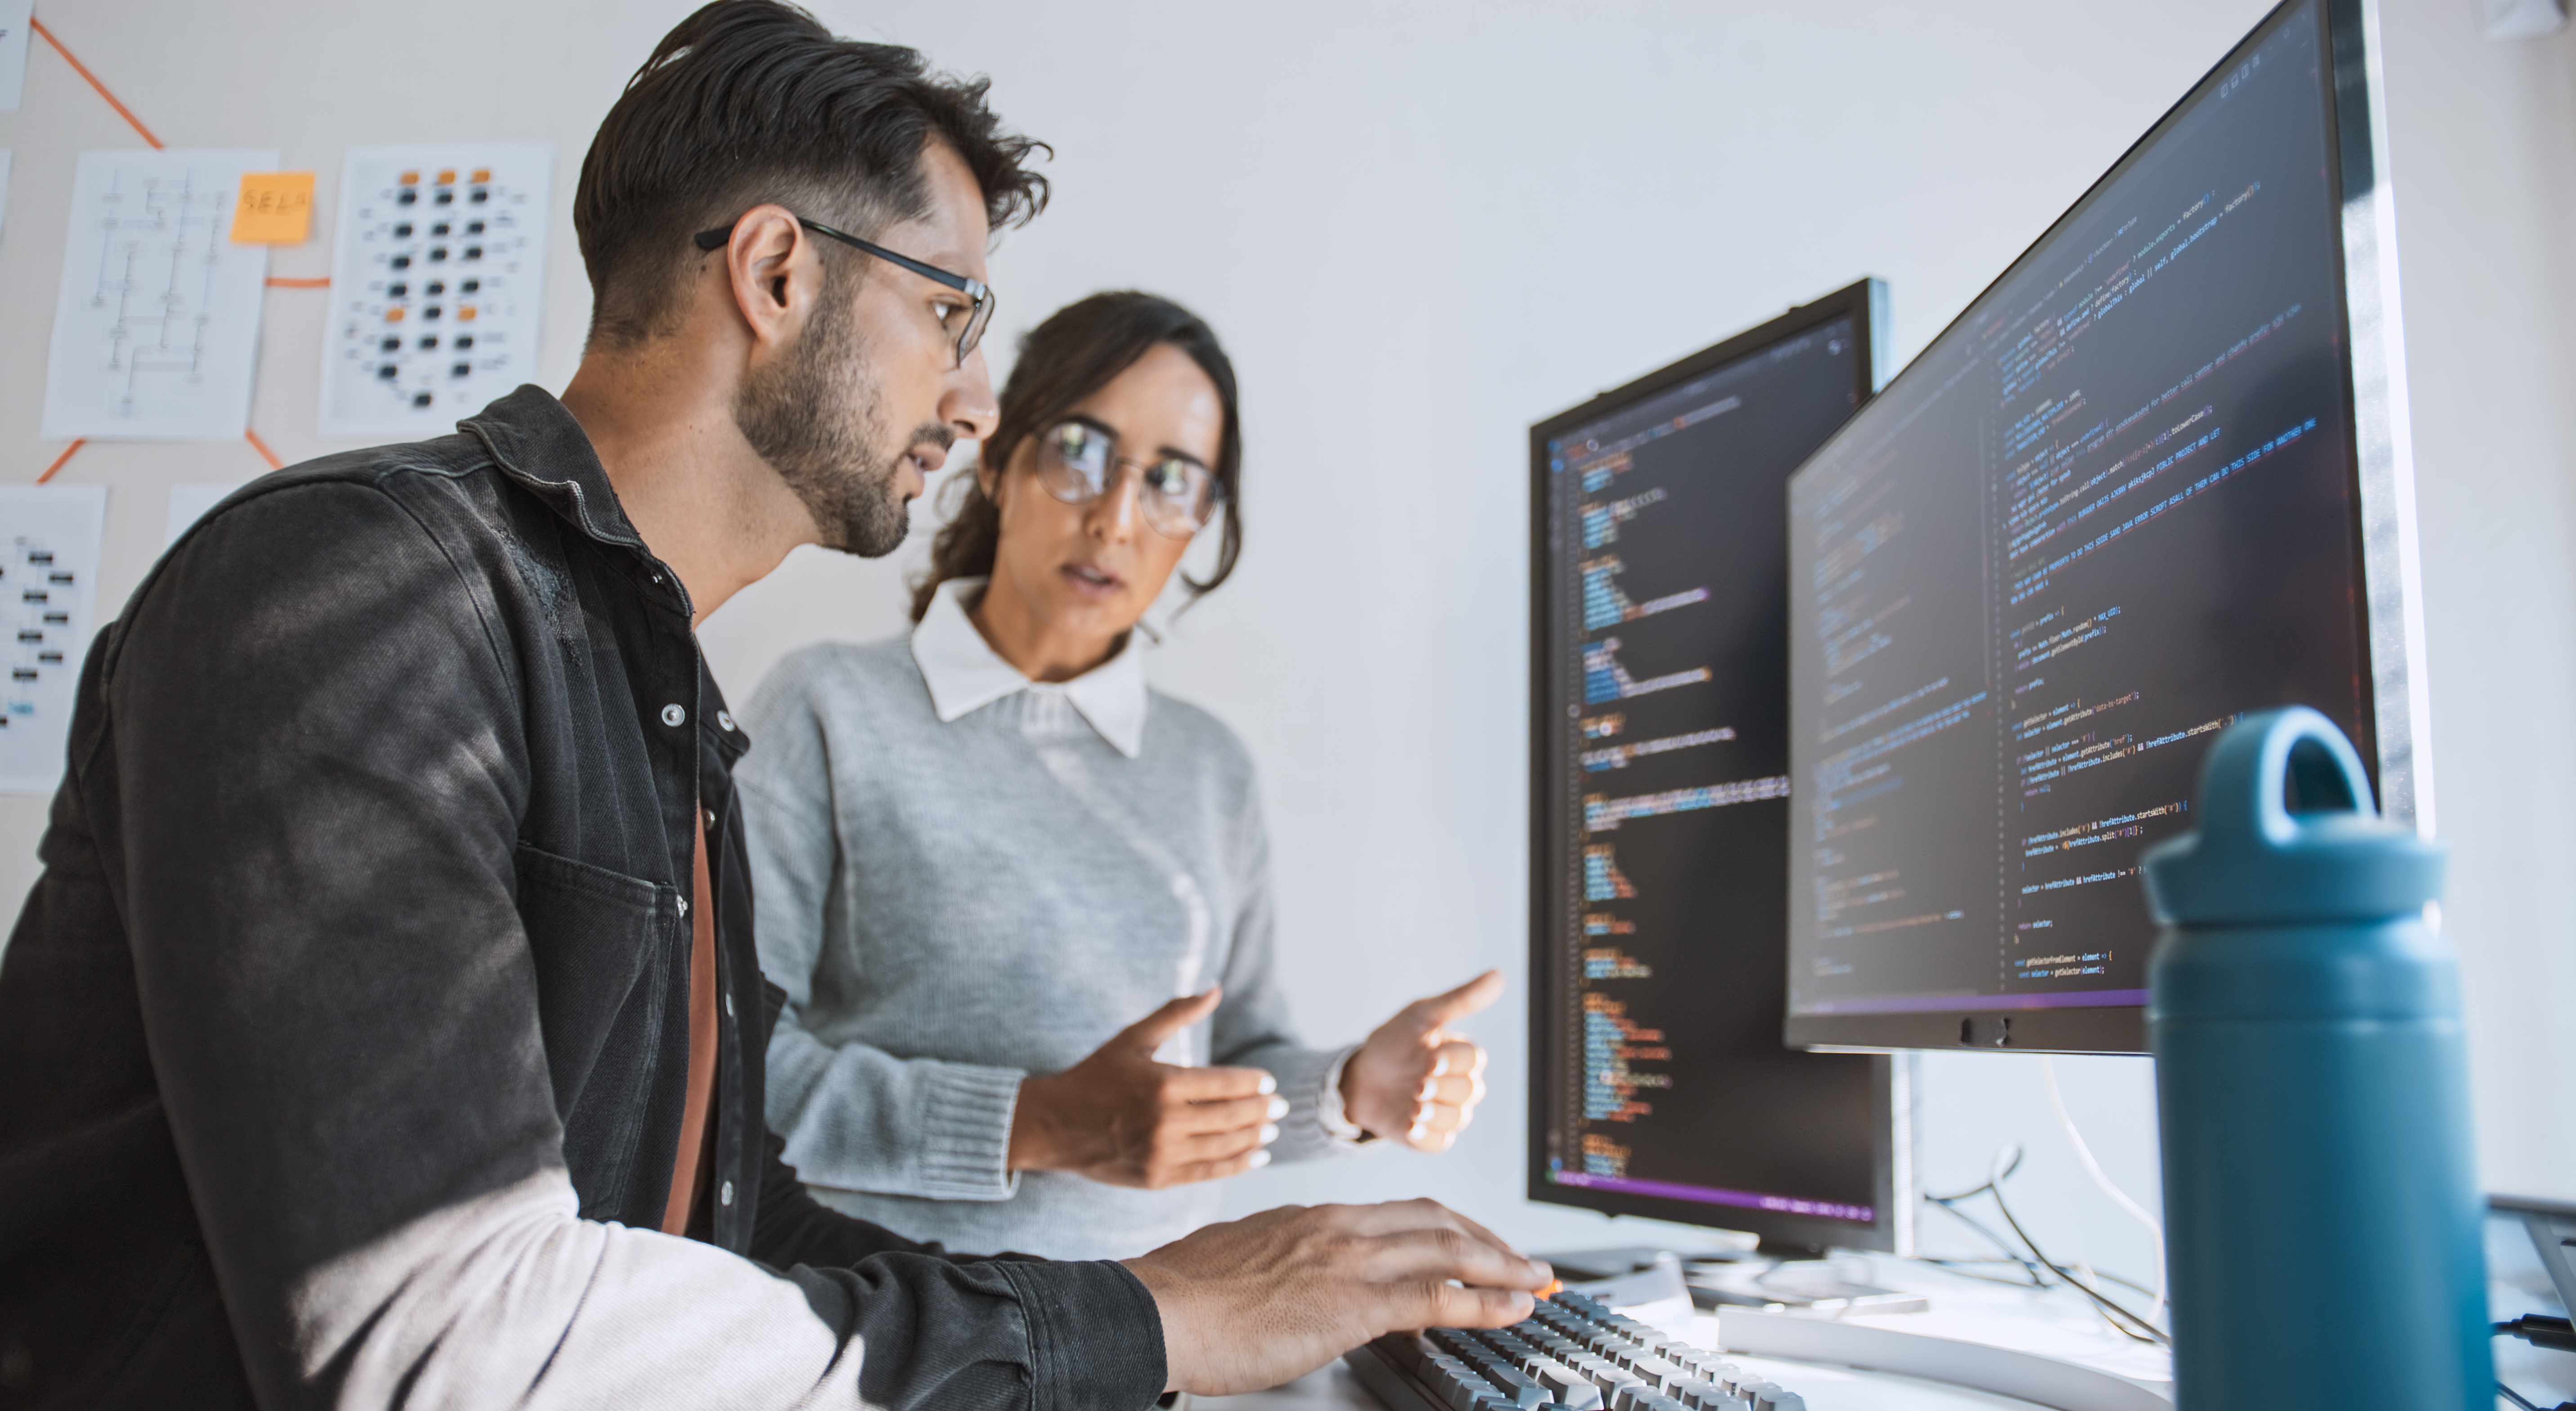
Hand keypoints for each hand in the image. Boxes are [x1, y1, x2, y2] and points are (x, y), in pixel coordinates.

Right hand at [1009, 987, 1287, 1188]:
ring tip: (1272, 1131)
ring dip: (1255, 1138)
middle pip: (1231, 1116)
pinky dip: (1237, 1165)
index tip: (1269, 1083)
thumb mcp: (1134, 1039)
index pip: (1226, 1084)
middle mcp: (1165, 1121)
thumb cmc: (1096, 1076)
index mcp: (1163, 1084)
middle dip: (1263, 1111)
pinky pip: (1209, 1172)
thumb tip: (1216, 989)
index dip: (1254, 1084)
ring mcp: (1161, 1153)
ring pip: (1224, 1146)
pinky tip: (1256, 1157)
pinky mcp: (1157, 1178)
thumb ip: (1176, 1014)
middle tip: (1282, 1107)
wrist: (1055, 1125)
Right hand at [1123, 1199, 1552, 1394]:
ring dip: (1500, 1262)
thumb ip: (1279, 1262)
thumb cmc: (1182, 1295)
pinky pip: (1436, 1295)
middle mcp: (1336, 1227)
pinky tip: (1512, 1306)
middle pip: (1432, 1218)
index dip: (1444, 1224)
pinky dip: (1485, 1299)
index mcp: (1310, 1218)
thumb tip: (1293, 1281)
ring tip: (1534, 1278)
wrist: (1155, 1309)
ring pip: (1446, 1247)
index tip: (1469, 1238)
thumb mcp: (1240, 1260)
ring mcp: (1346, 1260)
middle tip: (1519, 1257)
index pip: (1395, 1212)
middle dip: (1485, 1236)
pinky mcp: (1351, 1302)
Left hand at [1341, 970, 1500, 1150]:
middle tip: (1415, 1083)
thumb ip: (1459, 1000)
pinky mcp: (1433, 1138)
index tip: (1427, 1057)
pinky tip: (1408, 1123)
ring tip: (1409, 1103)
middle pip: (1469, 1091)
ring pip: (1457, 1118)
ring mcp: (1449, 1113)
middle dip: (1437, 1086)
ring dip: (1429, 1110)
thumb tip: (1498, 975)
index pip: (1474, 1060)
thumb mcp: (1421, 1016)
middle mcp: (1462, 1086)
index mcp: (1463, 1056)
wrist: (1359, 1079)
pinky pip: (1440, 1143)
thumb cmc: (1393, 1043)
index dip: (1450, 1060)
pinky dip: (1424, 1135)